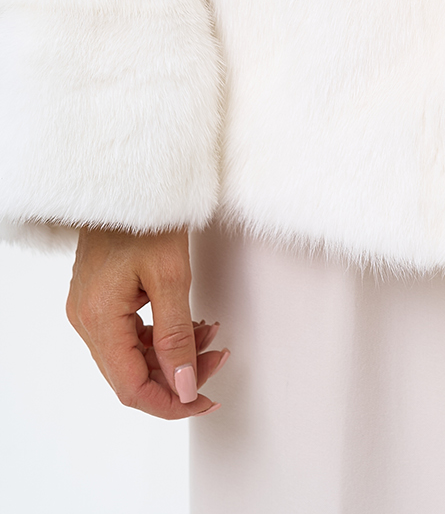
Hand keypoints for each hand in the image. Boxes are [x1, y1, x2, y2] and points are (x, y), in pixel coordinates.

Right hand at [67, 226, 227, 418]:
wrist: (132, 180)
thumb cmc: (149, 217)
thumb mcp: (171, 277)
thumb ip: (177, 337)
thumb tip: (185, 387)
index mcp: (98, 319)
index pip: (131, 388)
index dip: (170, 402)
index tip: (205, 399)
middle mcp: (86, 320)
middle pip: (132, 375)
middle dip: (178, 377)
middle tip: (218, 360)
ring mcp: (90, 310)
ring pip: (133, 356)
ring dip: (173, 355)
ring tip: (212, 335)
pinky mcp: (100, 299)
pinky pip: (130, 335)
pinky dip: (162, 337)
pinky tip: (192, 325)